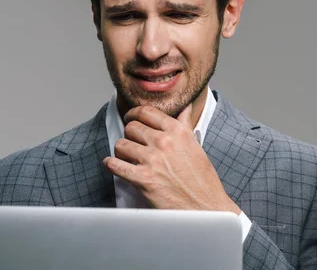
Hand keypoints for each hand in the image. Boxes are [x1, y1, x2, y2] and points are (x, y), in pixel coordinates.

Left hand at [103, 104, 240, 214]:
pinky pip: (115, 165)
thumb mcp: (196, 146)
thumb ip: (185, 126)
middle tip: (132, 142)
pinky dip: (111, 164)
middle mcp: (164, 142)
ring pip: (121, 144)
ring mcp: (152, 160)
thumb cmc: (202, 179)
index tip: (132, 118)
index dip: (135, 114)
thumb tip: (185, 109)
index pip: (146, 112)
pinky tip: (114, 165)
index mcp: (177, 131)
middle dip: (130, 134)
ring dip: (121, 151)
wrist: (205, 207)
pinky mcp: (142, 179)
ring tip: (127, 157)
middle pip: (132, 127)